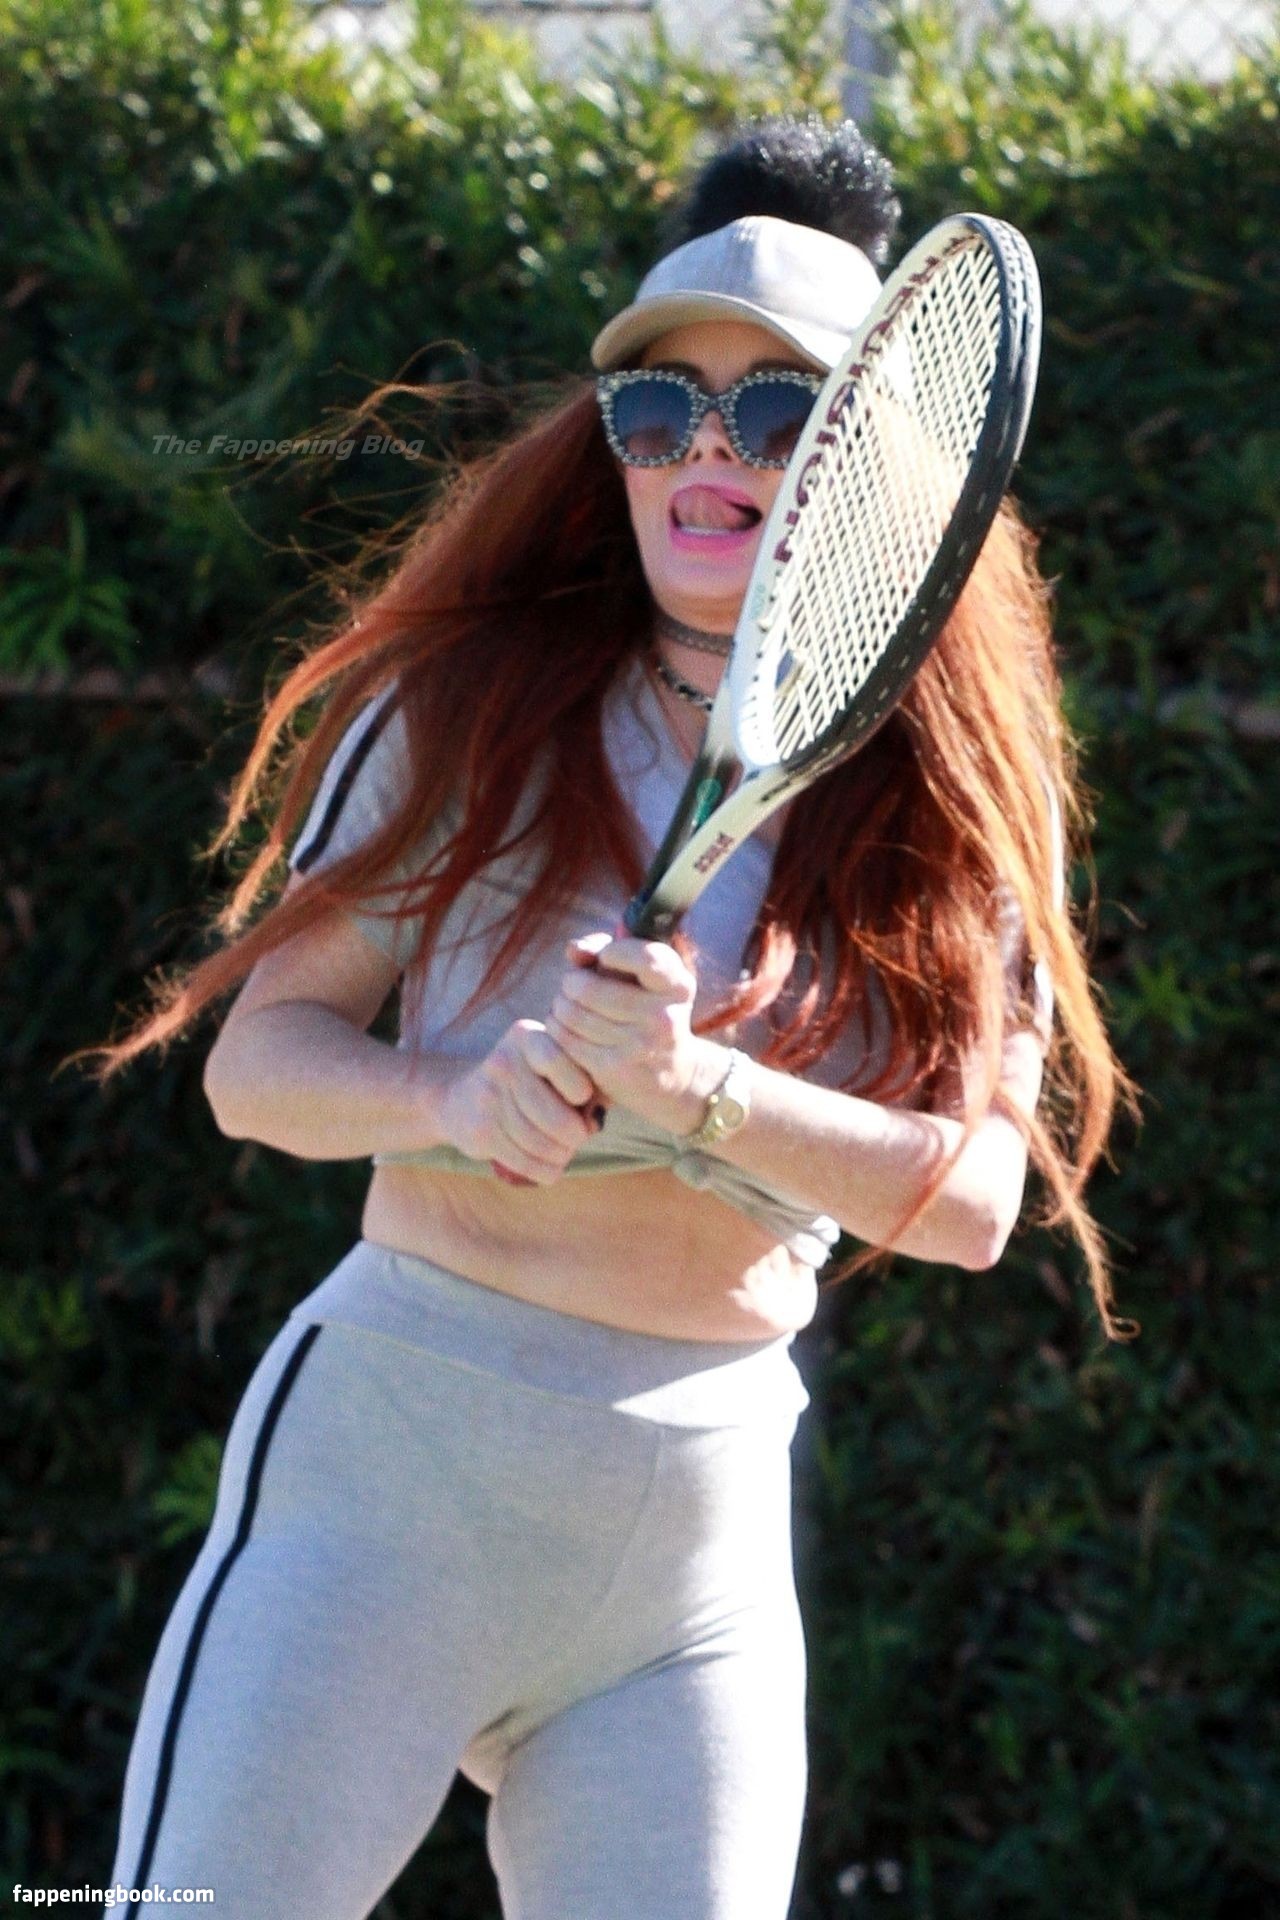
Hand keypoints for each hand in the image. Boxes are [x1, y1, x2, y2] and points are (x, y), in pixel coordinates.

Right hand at [438, 1019, 598, 1186]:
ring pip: (540, 1143)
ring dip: (561, 1156)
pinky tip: (551, 1168)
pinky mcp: (480, 1130)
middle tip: (579, 1138)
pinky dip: (544, 1170)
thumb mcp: (552, 1070)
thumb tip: (592, 1124)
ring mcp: (488, 1097)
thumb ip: (583, 1086)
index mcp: (526, 1036)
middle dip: (575, 1136)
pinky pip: (524, 1161)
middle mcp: (503, 1062)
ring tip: (565, 1153)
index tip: (582, 1097)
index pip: (557, 1061)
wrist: (462, 1100)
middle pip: (554, 1116)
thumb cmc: (527, 1085)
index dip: (578, 1087)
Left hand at [544, 931, 726, 1135]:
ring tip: (565, 1004)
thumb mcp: (642, 975)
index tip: (605, 957)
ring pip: (573, 1013)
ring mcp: (640, 1046)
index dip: (615, 952)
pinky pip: (568, 1039)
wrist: (672, 1073)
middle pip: (590, 988)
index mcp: (677, 986)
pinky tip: (564, 1026)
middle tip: (571, 984)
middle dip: (571, 982)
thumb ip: (605, 949)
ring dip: (560, 1005)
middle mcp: (665, 1017)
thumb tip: (573, 951)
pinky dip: (558, 1028)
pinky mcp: (616, 1068)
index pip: (645, 958)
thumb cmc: (646, 1008)